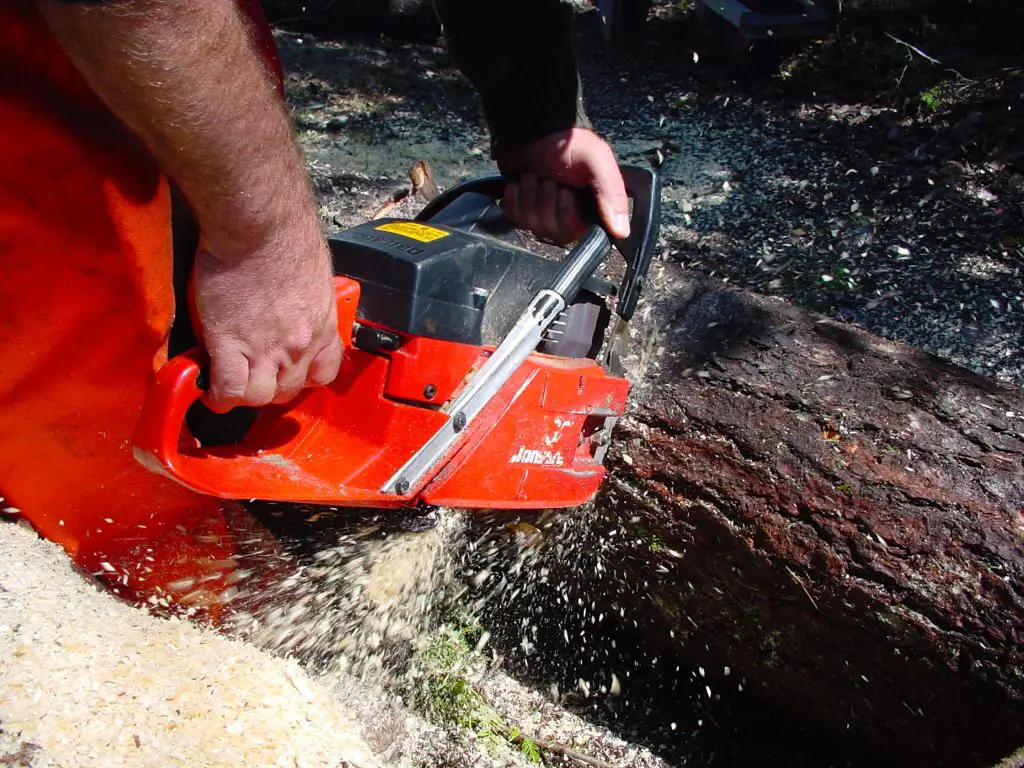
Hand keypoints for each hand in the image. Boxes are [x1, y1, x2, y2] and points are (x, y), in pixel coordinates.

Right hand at [190, 227, 342, 412]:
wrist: (257, 225)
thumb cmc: (283, 235)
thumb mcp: (312, 276)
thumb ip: (305, 302)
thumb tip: (289, 307)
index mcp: (322, 324)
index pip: (324, 373)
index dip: (303, 378)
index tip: (288, 373)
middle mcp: (300, 343)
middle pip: (288, 390)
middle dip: (269, 388)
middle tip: (251, 376)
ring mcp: (267, 348)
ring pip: (258, 396)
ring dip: (242, 394)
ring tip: (228, 384)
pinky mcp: (230, 344)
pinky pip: (227, 388)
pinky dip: (218, 395)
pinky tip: (209, 390)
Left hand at [496, 128, 629, 244]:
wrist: (533, 132)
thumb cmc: (566, 144)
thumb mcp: (597, 161)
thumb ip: (612, 194)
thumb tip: (621, 230)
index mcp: (592, 208)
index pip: (580, 233)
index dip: (568, 215)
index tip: (566, 193)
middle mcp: (570, 217)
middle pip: (556, 232)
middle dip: (548, 202)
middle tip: (550, 180)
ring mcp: (545, 217)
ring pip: (535, 226)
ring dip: (531, 197)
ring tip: (535, 177)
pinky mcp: (524, 213)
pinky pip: (516, 218)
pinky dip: (515, 198)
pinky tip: (520, 184)